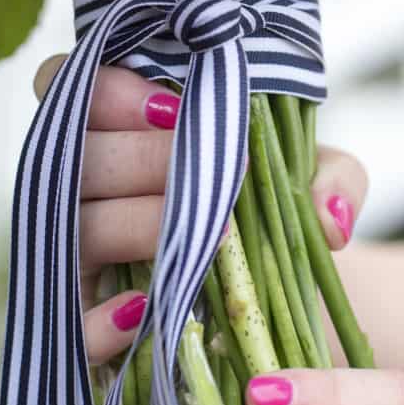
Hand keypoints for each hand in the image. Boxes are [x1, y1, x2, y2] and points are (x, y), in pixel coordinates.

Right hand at [34, 55, 368, 367]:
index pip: (73, 83)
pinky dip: (97, 320)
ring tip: (213, 239)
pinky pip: (70, 321)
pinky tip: (144, 311)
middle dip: (142, 158)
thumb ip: (333, 176)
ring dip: (137, 225)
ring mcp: (79, 250)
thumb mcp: (317, 180)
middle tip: (217, 177)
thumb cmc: (277, 210)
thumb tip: (330, 216)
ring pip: (76, 227)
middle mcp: (86, 182)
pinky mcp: (83, 318)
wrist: (283, 294)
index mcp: (125, 123)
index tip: (177, 110)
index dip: (111, 90)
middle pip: (78, 155)